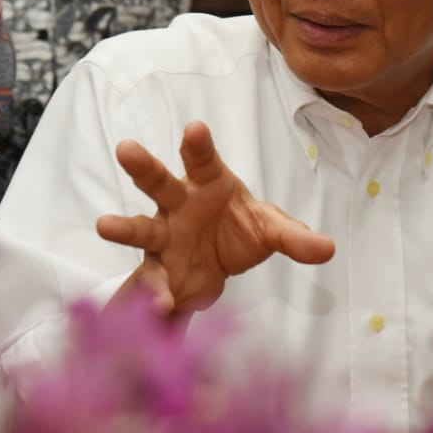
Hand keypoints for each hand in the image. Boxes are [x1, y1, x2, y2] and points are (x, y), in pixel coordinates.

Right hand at [98, 121, 334, 314]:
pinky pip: (153, 278)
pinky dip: (155, 292)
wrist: (217, 270)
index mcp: (207, 183)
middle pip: (159, 181)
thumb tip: (327, 248)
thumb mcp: (270, 231)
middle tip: (127, 149)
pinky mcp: (158, 269)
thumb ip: (294, 237)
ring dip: (123, 227)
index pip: (202, 159)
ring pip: (141, 226)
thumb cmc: (239, 232)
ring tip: (105, 226)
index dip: (199, 144)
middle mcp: (178, 204)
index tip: (196, 128)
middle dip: (143, 166)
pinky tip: (162, 304)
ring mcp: (164, 236)